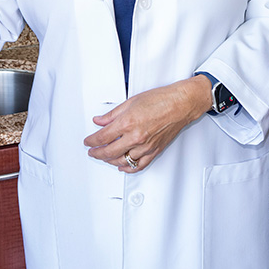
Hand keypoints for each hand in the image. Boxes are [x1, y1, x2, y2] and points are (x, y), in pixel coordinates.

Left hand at [83, 76, 210, 172]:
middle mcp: (136, 137)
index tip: (88, 141)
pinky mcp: (154, 151)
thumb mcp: (131, 102)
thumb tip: (99, 120)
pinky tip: (122, 167)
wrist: (180, 104)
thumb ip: (112, 114)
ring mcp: (145, 146)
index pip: (103, 137)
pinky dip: (128, 168)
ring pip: (122, 161)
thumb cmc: (160, 100)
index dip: (92, 141)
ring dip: (110, 161)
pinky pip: (138, 165)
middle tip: (92, 152)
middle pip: (109, 152)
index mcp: (128, 123)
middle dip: (97, 153)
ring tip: (104, 158)